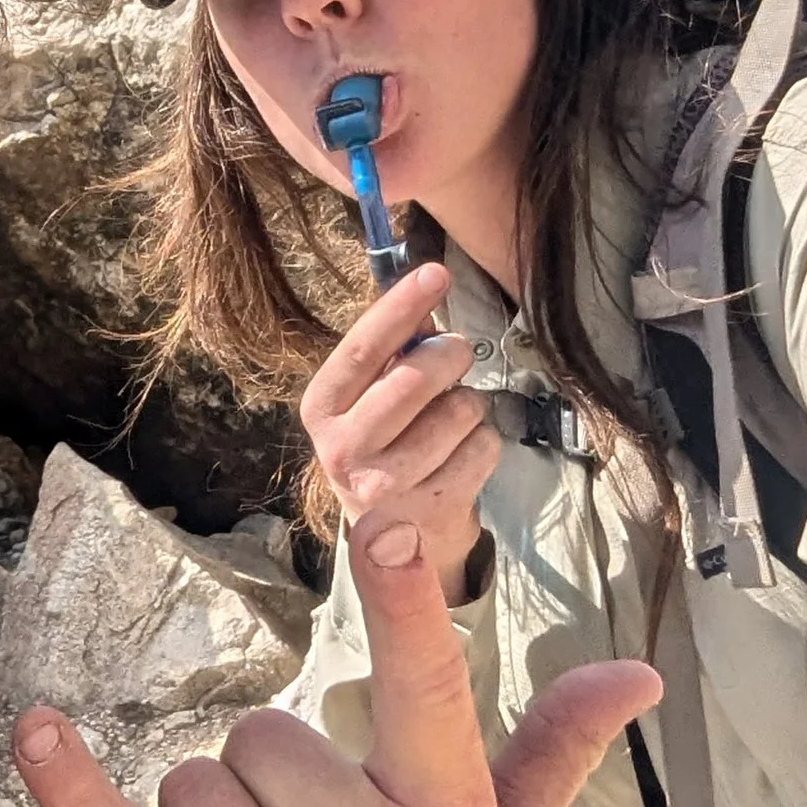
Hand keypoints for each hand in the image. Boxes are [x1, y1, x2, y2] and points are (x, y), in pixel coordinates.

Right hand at [300, 262, 499, 602]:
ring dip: (469, 405)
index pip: (362, 349)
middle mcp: (343, 450)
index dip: (400, 307)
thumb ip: (394, 347)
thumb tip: (426, 290)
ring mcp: (387, 486)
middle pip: (416, 379)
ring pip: (460, 411)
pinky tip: (461, 454)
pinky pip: (484, 446)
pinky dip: (484, 441)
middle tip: (457, 355)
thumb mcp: (371, 395)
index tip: (436, 272)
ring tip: (452, 420)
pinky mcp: (430, 511)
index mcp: (322, 408)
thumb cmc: (385, 441)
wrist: (392, 533)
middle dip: (450, 354)